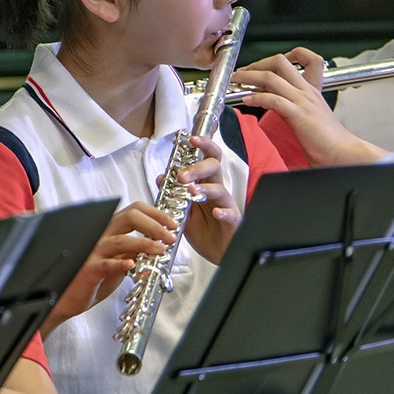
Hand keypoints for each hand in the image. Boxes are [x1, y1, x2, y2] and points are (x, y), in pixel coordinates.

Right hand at [41, 202, 176, 335]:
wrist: (69, 298)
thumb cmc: (95, 277)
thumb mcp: (119, 259)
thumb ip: (135, 249)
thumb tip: (160, 243)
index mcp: (111, 230)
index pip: (134, 210)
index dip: (156, 213)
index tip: (172, 223)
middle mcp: (102, 235)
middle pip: (129, 217)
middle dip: (154, 224)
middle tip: (170, 236)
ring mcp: (94, 251)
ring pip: (121, 240)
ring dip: (144, 243)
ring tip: (160, 250)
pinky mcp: (89, 269)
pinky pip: (105, 264)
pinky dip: (120, 264)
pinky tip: (132, 265)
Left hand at [167, 134, 239, 263]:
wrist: (218, 254)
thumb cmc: (204, 231)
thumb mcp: (184, 212)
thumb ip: (174, 195)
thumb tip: (160, 177)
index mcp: (206, 185)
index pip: (207, 159)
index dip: (203, 146)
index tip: (192, 139)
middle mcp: (217, 191)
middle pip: (214, 167)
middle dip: (198, 167)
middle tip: (182, 176)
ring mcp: (226, 205)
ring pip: (220, 189)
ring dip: (205, 188)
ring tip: (192, 192)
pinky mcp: (232, 222)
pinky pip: (231, 213)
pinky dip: (223, 212)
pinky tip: (215, 213)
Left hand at [234, 49, 385, 165]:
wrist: (343, 152)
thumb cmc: (327, 140)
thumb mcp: (310, 115)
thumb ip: (295, 105)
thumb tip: (274, 101)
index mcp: (311, 89)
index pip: (303, 57)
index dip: (281, 56)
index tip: (263, 65)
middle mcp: (306, 90)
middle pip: (280, 62)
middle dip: (256, 63)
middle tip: (242, 72)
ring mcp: (302, 101)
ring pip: (271, 77)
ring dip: (249, 76)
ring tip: (236, 80)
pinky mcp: (299, 115)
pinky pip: (273, 100)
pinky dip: (257, 98)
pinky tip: (247, 100)